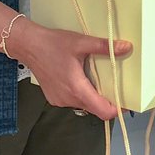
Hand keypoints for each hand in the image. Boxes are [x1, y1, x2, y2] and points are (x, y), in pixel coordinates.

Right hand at [9, 20, 130, 119]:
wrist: (28, 45)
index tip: (127, 102)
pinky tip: (81, 79)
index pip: (103, 111)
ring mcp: (60, 101)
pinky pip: (74, 101)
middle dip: (107, 101)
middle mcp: (68, 99)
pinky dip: (81, 94)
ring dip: (93, 96)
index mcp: (77, 88)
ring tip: (98, 79)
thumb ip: (105, 47)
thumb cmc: (52, 44)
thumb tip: (126, 47)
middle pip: (96, 108)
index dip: (118, 109)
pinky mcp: (54, 98)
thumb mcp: (81, 43)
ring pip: (85, 105)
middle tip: (117, 87)